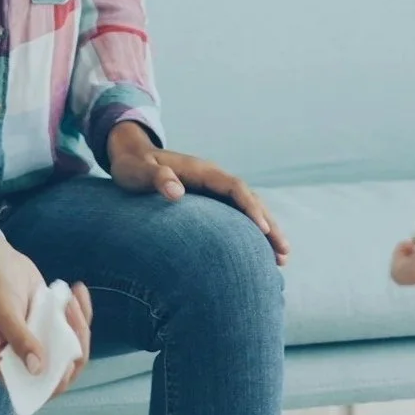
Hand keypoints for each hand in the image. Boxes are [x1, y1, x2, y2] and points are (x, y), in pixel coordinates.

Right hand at [0, 230, 94, 392]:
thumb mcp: (4, 312)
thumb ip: (20, 340)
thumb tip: (37, 370)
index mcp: (2, 362)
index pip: (33, 388)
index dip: (55, 382)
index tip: (68, 362)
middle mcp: (22, 357)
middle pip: (60, 370)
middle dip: (75, 346)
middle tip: (74, 314)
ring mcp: (39, 341)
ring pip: (71, 348)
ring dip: (79, 325)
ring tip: (73, 295)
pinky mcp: (51, 325)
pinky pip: (73, 328)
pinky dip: (80, 312)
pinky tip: (79, 290)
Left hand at [108, 123, 291, 265]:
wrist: (130, 155)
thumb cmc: (132, 165)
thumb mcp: (138, 170)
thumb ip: (155, 177)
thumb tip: (176, 191)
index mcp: (202, 171)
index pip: (235, 188)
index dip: (250, 208)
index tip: (263, 229)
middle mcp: (213, 179)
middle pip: (250, 201)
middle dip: (269, 226)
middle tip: (284, 253)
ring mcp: (212, 190)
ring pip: (247, 210)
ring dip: (266, 231)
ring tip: (282, 259)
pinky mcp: (208, 201)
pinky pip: (236, 216)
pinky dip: (250, 232)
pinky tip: (258, 253)